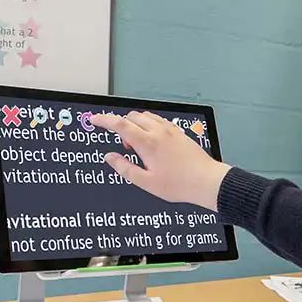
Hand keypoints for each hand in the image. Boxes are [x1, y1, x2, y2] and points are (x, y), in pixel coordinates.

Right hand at [89, 111, 231, 210]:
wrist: (206, 181)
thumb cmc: (180, 184)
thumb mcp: (146, 182)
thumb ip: (125, 168)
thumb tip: (110, 158)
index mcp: (148, 143)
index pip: (119, 124)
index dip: (104, 120)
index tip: (95, 119)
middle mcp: (159, 132)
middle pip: (132, 117)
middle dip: (121, 126)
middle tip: (124, 146)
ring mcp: (171, 131)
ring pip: (146, 117)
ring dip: (136, 125)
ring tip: (139, 148)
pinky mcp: (179, 133)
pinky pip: (159, 121)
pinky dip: (150, 126)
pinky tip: (154, 143)